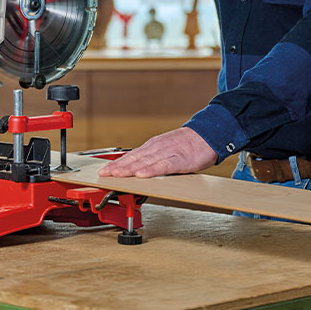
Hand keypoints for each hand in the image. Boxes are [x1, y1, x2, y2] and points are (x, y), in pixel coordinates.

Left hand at [97, 127, 216, 177]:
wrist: (207, 135)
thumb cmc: (186, 145)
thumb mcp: (165, 149)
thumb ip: (152, 159)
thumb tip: (137, 170)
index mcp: (152, 147)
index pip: (130, 156)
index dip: (116, 164)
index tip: (103, 171)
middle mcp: (156, 148)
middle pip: (133, 159)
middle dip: (117, 167)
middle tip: (103, 174)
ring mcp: (167, 153)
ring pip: (144, 162)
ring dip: (129, 169)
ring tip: (116, 175)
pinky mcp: (179, 159)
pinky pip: (163, 166)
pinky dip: (151, 170)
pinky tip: (142, 175)